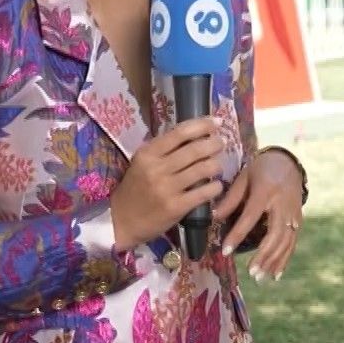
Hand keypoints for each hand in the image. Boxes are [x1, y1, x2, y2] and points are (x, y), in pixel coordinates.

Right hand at [109, 118, 224, 249]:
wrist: (122, 221)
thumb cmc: (135, 188)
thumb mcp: (142, 163)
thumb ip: (164, 149)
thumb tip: (195, 133)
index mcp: (148, 153)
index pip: (180, 132)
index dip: (202, 125)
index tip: (217, 122)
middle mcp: (157, 168)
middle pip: (195, 149)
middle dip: (214, 144)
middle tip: (221, 143)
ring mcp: (167, 188)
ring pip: (203, 169)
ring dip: (216, 165)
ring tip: (217, 166)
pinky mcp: (176, 207)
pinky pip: (204, 192)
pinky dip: (215, 187)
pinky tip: (216, 186)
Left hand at [212, 149, 303, 278]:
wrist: (288, 162)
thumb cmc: (261, 169)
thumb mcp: (243, 178)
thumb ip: (231, 199)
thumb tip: (213, 217)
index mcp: (265, 191)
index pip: (250, 217)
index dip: (237, 235)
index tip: (224, 251)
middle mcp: (282, 204)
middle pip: (274, 234)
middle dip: (263, 255)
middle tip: (250, 272)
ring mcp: (293, 213)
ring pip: (285, 242)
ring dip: (273, 261)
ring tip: (259, 277)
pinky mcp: (298, 220)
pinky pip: (292, 243)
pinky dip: (284, 259)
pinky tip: (275, 274)